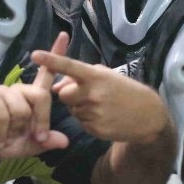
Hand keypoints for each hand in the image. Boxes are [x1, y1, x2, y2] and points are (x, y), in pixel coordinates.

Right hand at [0, 34, 70, 158]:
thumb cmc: (3, 143)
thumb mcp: (29, 145)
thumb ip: (46, 142)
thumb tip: (65, 141)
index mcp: (30, 97)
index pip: (46, 73)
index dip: (56, 54)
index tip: (65, 35)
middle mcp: (18, 90)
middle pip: (41, 96)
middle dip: (41, 120)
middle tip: (33, 137)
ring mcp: (2, 91)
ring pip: (22, 109)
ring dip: (16, 129)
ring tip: (7, 135)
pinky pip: (4, 115)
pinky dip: (3, 132)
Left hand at [32, 33, 171, 143]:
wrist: (148, 116)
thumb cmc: (127, 91)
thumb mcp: (108, 77)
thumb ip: (82, 78)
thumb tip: (56, 86)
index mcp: (96, 77)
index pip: (69, 67)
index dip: (51, 60)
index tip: (34, 54)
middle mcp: (92, 94)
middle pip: (63, 94)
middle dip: (70, 94)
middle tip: (88, 94)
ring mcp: (93, 113)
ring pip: (73, 110)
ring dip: (81, 108)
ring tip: (102, 107)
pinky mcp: (94, 129)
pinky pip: (81, 122)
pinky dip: (89, 120)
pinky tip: (105, 117)